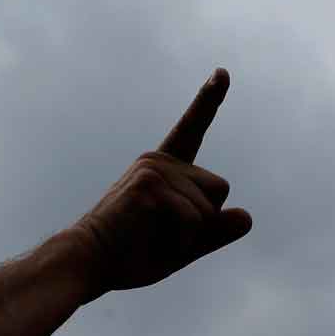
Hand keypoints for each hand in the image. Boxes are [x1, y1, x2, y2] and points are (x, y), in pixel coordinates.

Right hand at [71, 68, 253, 301]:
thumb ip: (213, 232)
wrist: (88, 263)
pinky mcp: (148, 185)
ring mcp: (152, 169)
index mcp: (163, 169)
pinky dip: (181, 242)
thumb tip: (246, 216)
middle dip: (202, 223)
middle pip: (219, 189)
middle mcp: (157, 160)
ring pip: (209, 208)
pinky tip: (150, 241)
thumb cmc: (128, 255)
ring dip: (189, 236)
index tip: (222, 72)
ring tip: (150, 239)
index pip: (191, 131)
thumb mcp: (182, 246)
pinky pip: (193, 220)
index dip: (208, 100)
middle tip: (160, 235)